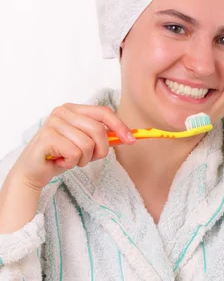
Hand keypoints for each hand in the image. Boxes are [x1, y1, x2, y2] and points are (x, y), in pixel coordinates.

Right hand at [11, 103, 135, 191]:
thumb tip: (128, 136)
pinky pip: (74, 153)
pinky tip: (60, 161)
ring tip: (70, 159)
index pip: (103, 112)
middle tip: (88, 158)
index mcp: (73, 109)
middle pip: (98, 130)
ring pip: (87, 144)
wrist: (33, 170)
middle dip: (100, 150)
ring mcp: (53, 122)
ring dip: (83, 159)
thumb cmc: (60, 155)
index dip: (120, 126)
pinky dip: (71, 163)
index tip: (131, 140)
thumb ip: (103, 137)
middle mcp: (62, 111)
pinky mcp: (47, 136)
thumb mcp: (85, 144)